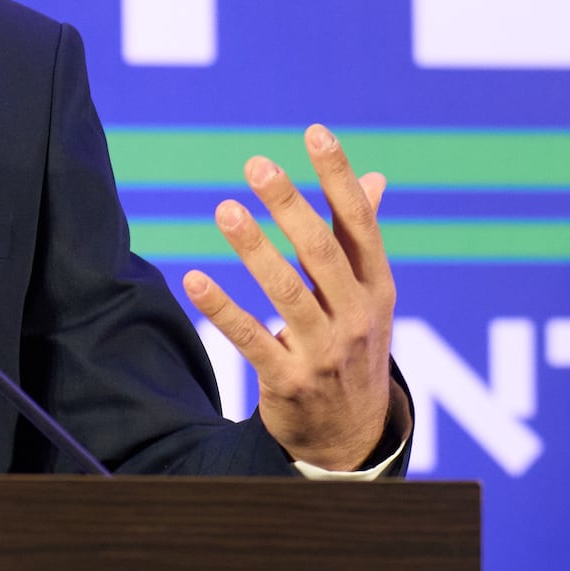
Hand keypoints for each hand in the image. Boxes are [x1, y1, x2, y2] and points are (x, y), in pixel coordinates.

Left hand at [179, 125, 394, 471]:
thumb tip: (375, 179)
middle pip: (323, 253)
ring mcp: (324, 352)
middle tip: (257, 165)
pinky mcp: (289, 382)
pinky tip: (193, 279)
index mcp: (376, 289)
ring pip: (288, 293)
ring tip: (225, 210)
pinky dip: (222, 309)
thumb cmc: (354, 349)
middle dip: (291, 206)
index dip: (339, 178)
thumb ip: (362, 240)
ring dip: (254, 249)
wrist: (351, 437)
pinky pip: (252, 339)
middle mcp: (356, 318)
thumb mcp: (369, 298)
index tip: (315, 134)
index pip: (360, 224)